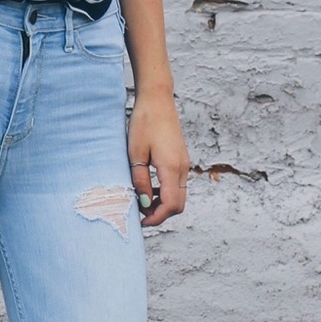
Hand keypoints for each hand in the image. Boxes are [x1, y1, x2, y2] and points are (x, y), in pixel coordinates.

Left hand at [127, 90, 189, 226]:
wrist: (157, 99)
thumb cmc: (144, 123)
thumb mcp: (135, 153)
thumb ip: (140, 179)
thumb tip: (143, 202)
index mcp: (172, 169)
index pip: (170, 205)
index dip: (156, 218)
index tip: (140, 221)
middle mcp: (183, 169)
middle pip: (178, 204)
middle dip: (161, 214)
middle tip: (140, 214)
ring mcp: (184, 164)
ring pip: (179, 195)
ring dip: (163, 203)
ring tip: (141, 201)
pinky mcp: (181, 159)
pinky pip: (177, 184)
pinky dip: (165, 192)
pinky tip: (149, 186)